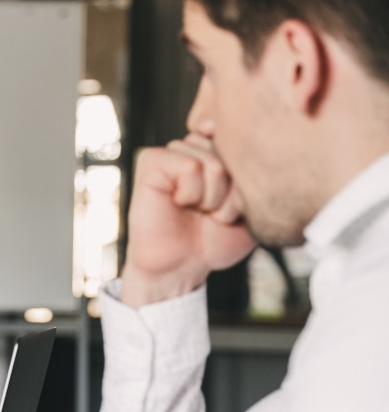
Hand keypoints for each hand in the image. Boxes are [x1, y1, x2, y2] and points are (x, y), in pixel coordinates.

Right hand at [120, 134, 256, 306]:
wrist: (180, 267)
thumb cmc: (214, 240)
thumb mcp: (254, 206)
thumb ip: (259, 172)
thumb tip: (253, 146)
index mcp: (219, 150)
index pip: (248, 144)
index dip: (247, 179)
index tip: (232, 204)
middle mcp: (196, 146)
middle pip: (233, 154)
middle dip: (232, 193)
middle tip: (214, 213)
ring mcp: (173, 151)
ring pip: (213, 162)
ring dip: (212, 198)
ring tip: (198, 210)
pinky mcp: (151, 161)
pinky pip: (189, 167)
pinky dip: (192, 193)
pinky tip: (180, 204)